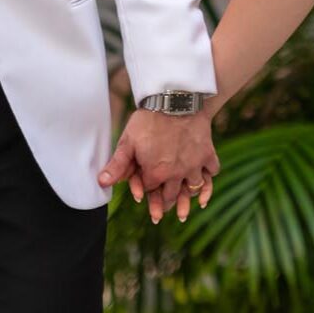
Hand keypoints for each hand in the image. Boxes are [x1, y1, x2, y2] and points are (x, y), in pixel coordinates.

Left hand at [97, 108, 218, 223]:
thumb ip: (117, 165)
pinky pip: (211, 172)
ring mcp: (194, 165)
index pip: (151, 192)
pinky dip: (209, 180)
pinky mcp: (207, 154)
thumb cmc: (149, 119)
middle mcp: (177, 174)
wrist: (175, 100)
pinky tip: (204, 186)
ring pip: (193, 189)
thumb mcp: (128, 141)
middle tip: (167, 212)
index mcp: (156, 174)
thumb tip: (102, 183)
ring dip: (188, 200)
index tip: (148, 200)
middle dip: (167, 205)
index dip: (147, 193)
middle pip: (172, 196)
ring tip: (186, 211)